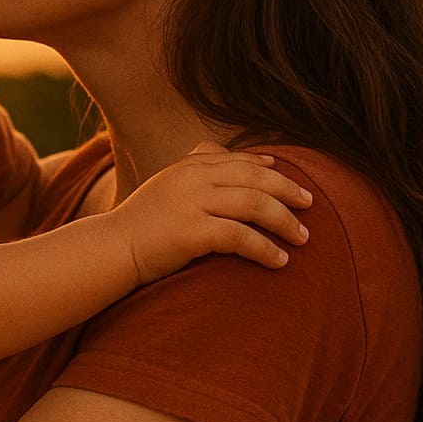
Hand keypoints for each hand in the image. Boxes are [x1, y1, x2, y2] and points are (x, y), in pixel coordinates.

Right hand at [109, 143, 311, 285]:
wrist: (112, 248)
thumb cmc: (142, 223)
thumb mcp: (167, 186)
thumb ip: (195, 171)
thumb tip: (227, 160)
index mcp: (189, 166)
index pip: (239, 160)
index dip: (270, 168)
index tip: (291, 179)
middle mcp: (193, 178)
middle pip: (255, 178)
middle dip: (288, 190)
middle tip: (311, 204)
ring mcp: (192, 203)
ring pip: (255, 204)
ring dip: (284, 221)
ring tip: (303, 237)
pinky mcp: (192, 232)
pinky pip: (241, 237)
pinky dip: (265, 249)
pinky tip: (280, 261)